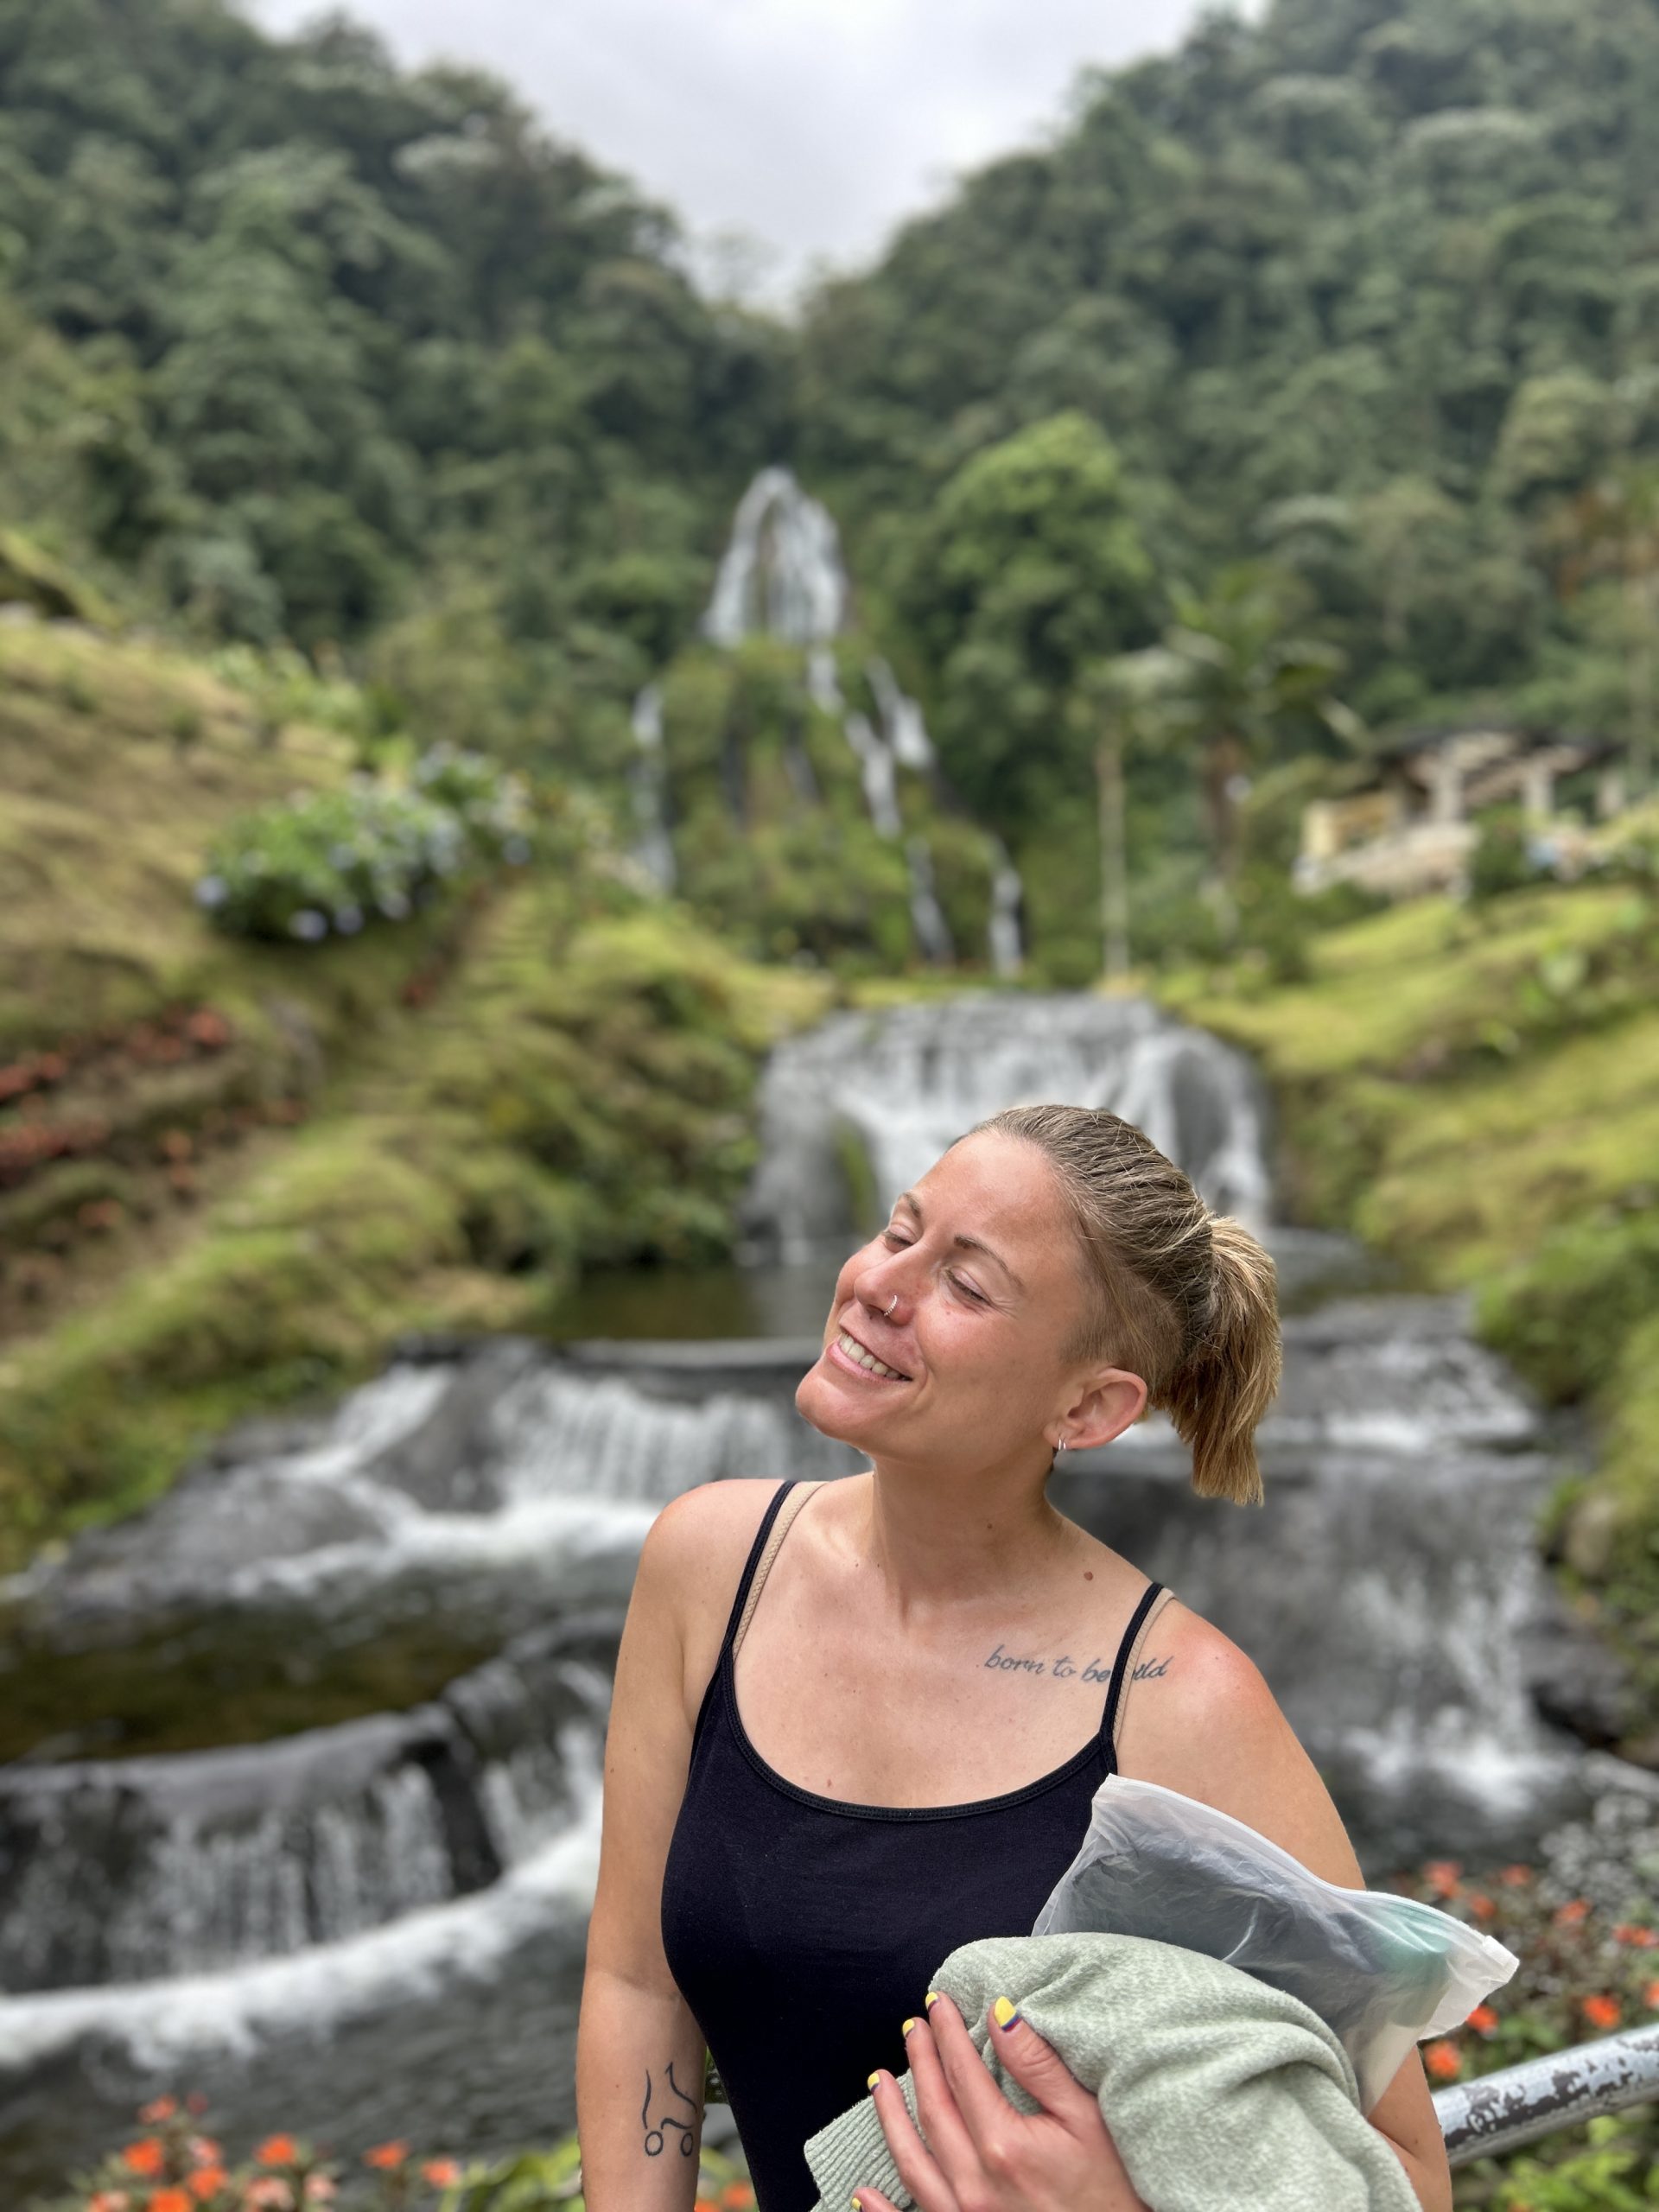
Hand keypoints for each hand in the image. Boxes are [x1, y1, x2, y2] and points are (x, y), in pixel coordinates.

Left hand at [853, 1992, 1145, 2211]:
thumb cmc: (1114, 2187)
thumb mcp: (1086, 2118)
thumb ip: (1039, 2066)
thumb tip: (1000, 2014)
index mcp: (1004, 2146)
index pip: (962, 2074)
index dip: (947, 2033)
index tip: (937, 2003)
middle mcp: (975, 2184)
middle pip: (934, 2110)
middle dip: (921, 2061)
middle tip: (912, 2027)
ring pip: (913, 2160)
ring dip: (891, 2117)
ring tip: (878, 2081)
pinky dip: (882, 2211)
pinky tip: (862, 2191)